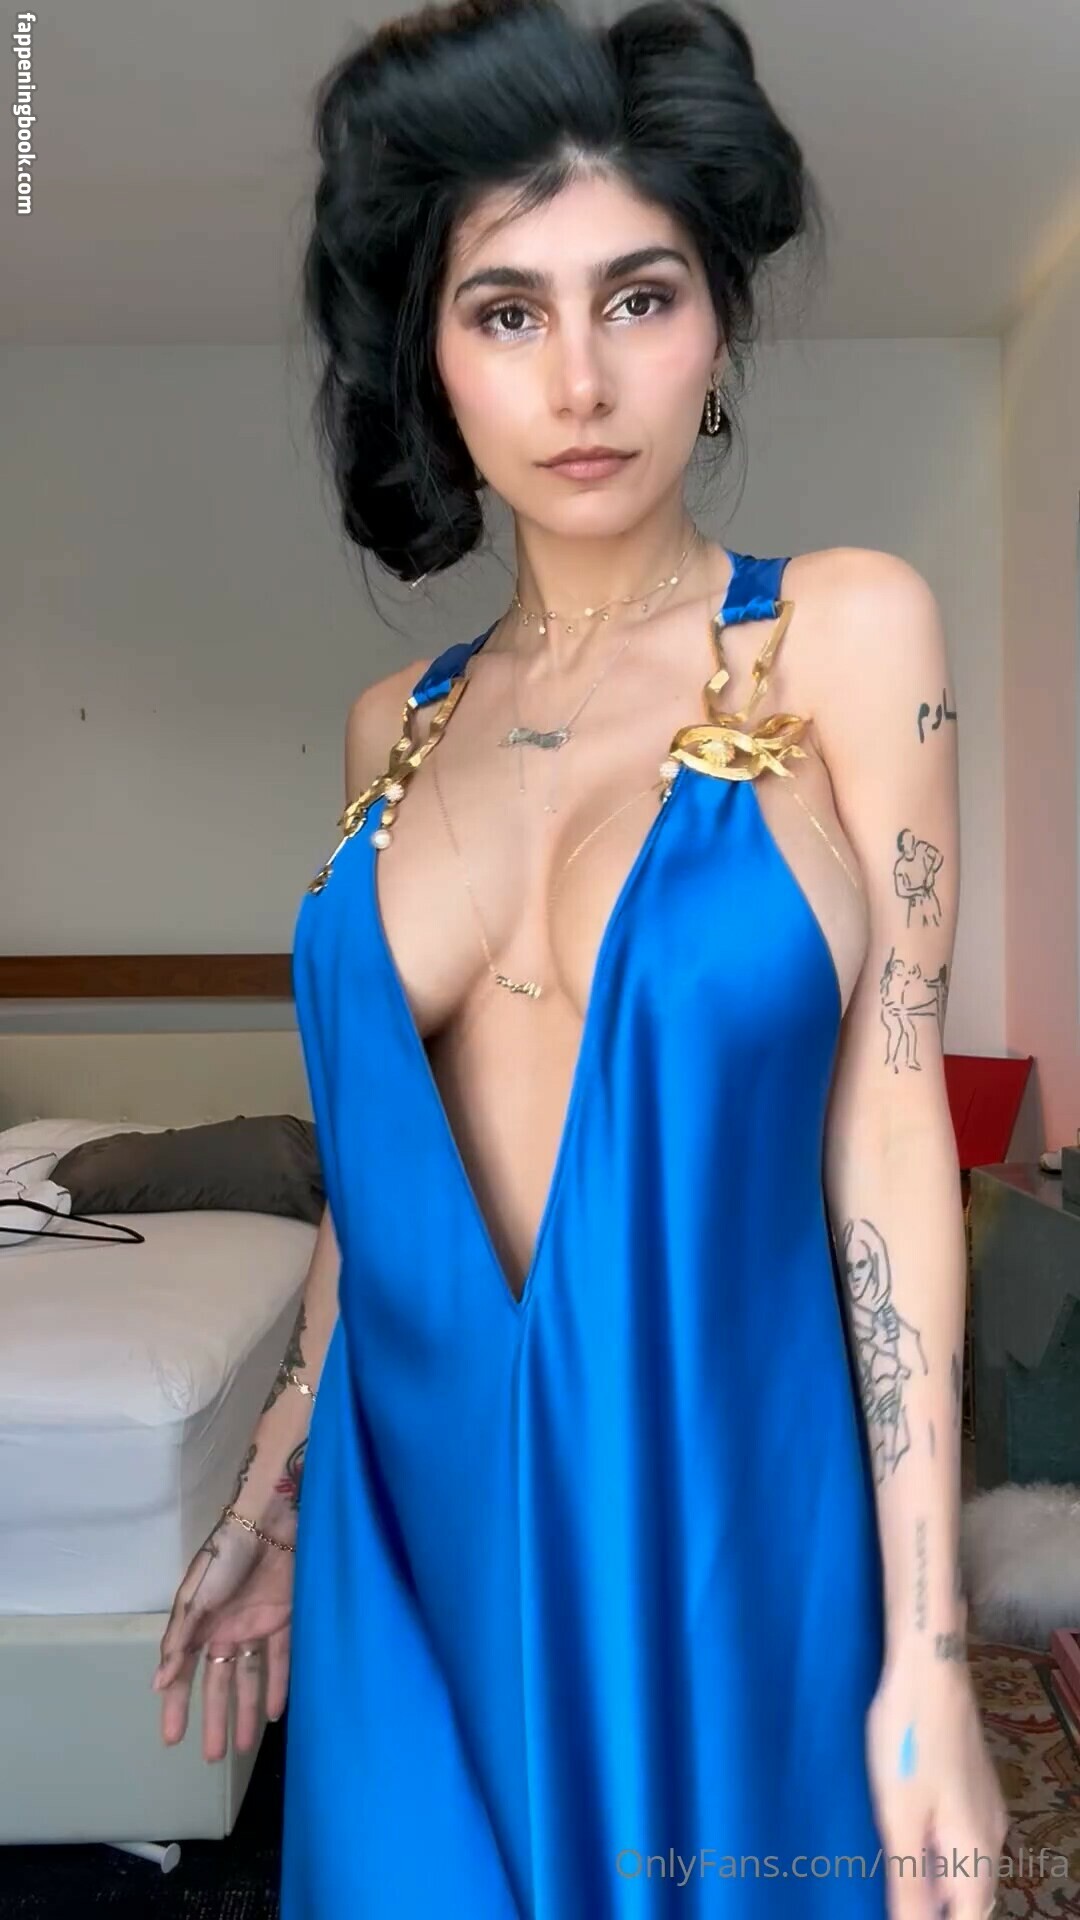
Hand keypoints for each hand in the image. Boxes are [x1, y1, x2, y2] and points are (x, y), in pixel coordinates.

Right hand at [151, 1509, 295, 1763]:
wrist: (270, 1521)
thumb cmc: (226, 1555)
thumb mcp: (195, 1596)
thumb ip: (180, 1640)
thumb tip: (158, 1683)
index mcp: (200, 1624)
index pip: (184, 1674)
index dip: (176, 1705)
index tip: (172, 1739)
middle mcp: (226, 1629)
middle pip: (218, 1683)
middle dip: (214, 1719)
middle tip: (212, 1758)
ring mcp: (256, 1625)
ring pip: (249, 1678)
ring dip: (247, 1710)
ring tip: (244, 1746)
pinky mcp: (284, 1618)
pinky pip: (280, 1660)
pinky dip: (279, 1686)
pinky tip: (277, 1713)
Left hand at [865, 1648, 1008, 1918]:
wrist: (930, 1666)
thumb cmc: (909, 1740)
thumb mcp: (900, 1816)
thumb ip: (908, 1881)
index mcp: (976, 1851)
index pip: (971, 1919)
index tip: (902, 1914)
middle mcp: (990, 1834)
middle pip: (971, 1895)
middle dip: (936, 1906)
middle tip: (892, 1897)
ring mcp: (984, 1805)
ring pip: (965, 1862)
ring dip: (935, 1877)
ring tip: (893, 1873)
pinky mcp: (971, 1781)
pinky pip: (959, 1833)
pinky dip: (936, 1848)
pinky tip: (905, 1833)